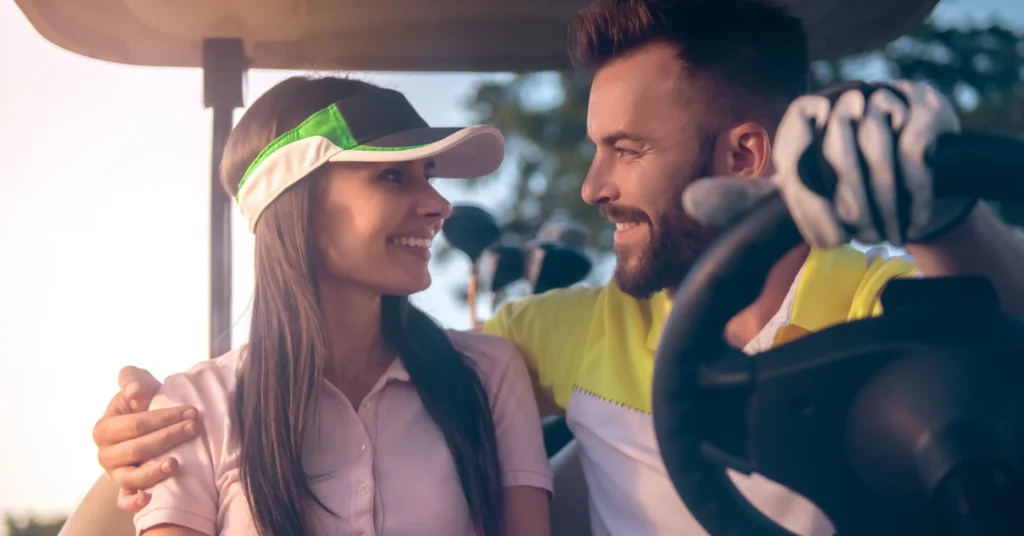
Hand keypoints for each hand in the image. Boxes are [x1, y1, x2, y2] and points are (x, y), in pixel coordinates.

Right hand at [91, 366, 199, 511]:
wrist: (149, 424)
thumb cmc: (143, 401)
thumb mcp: (138, 384)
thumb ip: (132, 379)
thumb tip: (134, 393)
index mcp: (104, 428)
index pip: (135, 425)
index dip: (163, 418)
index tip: (191, 412)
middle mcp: (106, 454)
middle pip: (137, 449)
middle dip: (168, 438)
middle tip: (194, 428)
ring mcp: (115, 474)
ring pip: (131, 477)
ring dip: (154, 471)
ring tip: (176, 464)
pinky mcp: (126, 489)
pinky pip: (125, 500)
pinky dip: (134, 502)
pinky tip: (149, 498)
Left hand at [684, 80, 974, 247]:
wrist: (910, 193)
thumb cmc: (841, 195)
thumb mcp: (790, 199)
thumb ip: (744, 198)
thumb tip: (689, 200)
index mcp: (803, 114)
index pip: (796, 155)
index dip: (810, 203)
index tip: (828, 237)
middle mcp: (841, 97)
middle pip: (838, 153)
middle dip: (851, 206)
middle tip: (861, 234)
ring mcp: (885, 97)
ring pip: (879, 150)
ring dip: (883, 203)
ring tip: (886, 229)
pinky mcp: (926, 108)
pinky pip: (914, 149)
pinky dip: (915, 191)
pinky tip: (912, 215)